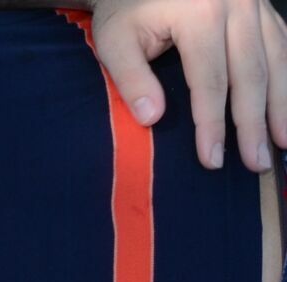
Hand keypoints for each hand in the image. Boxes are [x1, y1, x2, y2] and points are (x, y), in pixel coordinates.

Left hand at [89, 0, 286, 170]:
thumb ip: (131, 78)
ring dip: (282, 104)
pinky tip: (286, 106)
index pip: (211, 80)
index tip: (212, 159)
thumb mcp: (114, 40)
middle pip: (251, 72)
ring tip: (282, 143)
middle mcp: (237, 4)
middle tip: (257, 163)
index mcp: (200, 12)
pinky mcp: (263, 5)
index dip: (213, 123)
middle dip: (255, 122)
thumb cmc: (127, 9)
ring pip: (277, 58)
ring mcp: (255, 3)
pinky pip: (282, 43)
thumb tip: (152, 119)